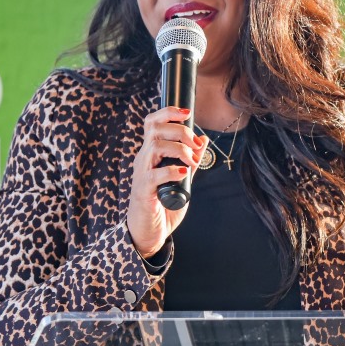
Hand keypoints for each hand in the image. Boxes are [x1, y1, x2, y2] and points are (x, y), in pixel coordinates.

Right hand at [126, 106, 206, 257]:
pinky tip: (183, 174)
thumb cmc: (162, 206)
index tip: (188, 113)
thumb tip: (203, 140)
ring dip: (178, 149)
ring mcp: (141, 174)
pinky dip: (171, 171)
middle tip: (196, 144)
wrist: (149, 232)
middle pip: (155, 129)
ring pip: (155, 146)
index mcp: (151, 154)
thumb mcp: (182, 179)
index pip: (152, 123)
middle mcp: (143, 160)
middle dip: (180, 131)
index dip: (168, 113)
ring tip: (191, 162)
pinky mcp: (143, 191)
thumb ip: (190, 160)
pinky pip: (154, 174)